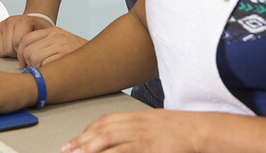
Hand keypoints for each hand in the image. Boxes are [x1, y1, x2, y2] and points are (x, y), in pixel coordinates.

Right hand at [0, 14, 52, 58]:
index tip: (28, 54)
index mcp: (24, 21)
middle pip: (7, 48)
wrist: (33, 20)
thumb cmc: (38, 30)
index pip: (17, 43)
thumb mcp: (44, 37)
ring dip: (8, 52)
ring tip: (16, 48)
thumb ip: (39, 47)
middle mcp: (11, 20)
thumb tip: (35, 63)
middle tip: (22, 50)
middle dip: (15, 53)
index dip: (22, 53)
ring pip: (0, 49)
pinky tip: (9, 45)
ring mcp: (2, 24)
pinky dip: (2, 50)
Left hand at [16, 27, 86, 69]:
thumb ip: (44, 44)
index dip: (21, 53)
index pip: (26, 39)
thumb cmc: (76, 54)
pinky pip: (44, 65)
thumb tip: (24, 56)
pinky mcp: (65, 57)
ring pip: (33, 58)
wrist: (99, 57)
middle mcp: (57, 36)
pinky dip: (45, 72)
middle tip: (36, 69)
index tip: (23, 63)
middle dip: (28, 63)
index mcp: (53, 31)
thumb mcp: (60, 42)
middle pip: (28, 50)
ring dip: (36, 69)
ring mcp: (62, 46)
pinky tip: (52, 73)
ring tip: (46, 71)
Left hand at [63, 110, 200, 152]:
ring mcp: (140, 135)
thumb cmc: (180, 128)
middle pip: (101, 131)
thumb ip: (138, 128)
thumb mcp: (155, 123)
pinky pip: (123, 152)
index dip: (87, 131)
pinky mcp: (147, 147)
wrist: (199, 129)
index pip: (104, 122)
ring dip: (88, 149)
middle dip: (81, 141)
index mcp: (136, 116)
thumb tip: (124, 138)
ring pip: (108, 141)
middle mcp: (134, 123)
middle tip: (66, 149)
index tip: (74, 140)